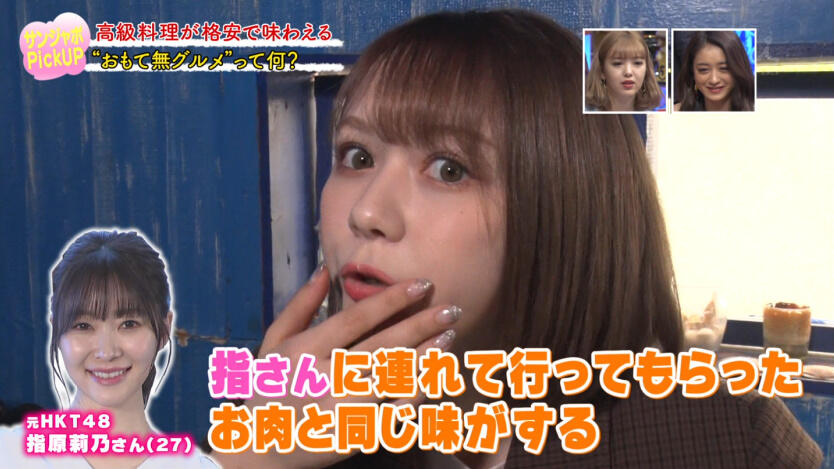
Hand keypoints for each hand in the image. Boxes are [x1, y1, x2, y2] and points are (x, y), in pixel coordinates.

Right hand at [214, 265, 460, 468]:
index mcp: (305, 351)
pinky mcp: (355, 436)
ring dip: (427, 357)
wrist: (258, 451)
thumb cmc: (267, 390)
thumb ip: (300, 306)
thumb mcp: (273, 343)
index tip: (422, 284)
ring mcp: (342, 410)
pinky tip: (435, 377)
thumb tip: (326, 269)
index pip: (357, 319)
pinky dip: (417, 395)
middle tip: (451, 308)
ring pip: (394, 379)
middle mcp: (325, 378)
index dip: (392, 300)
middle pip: (383, 346)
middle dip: (421, 325)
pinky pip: (394, 413)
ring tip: (450, 336)